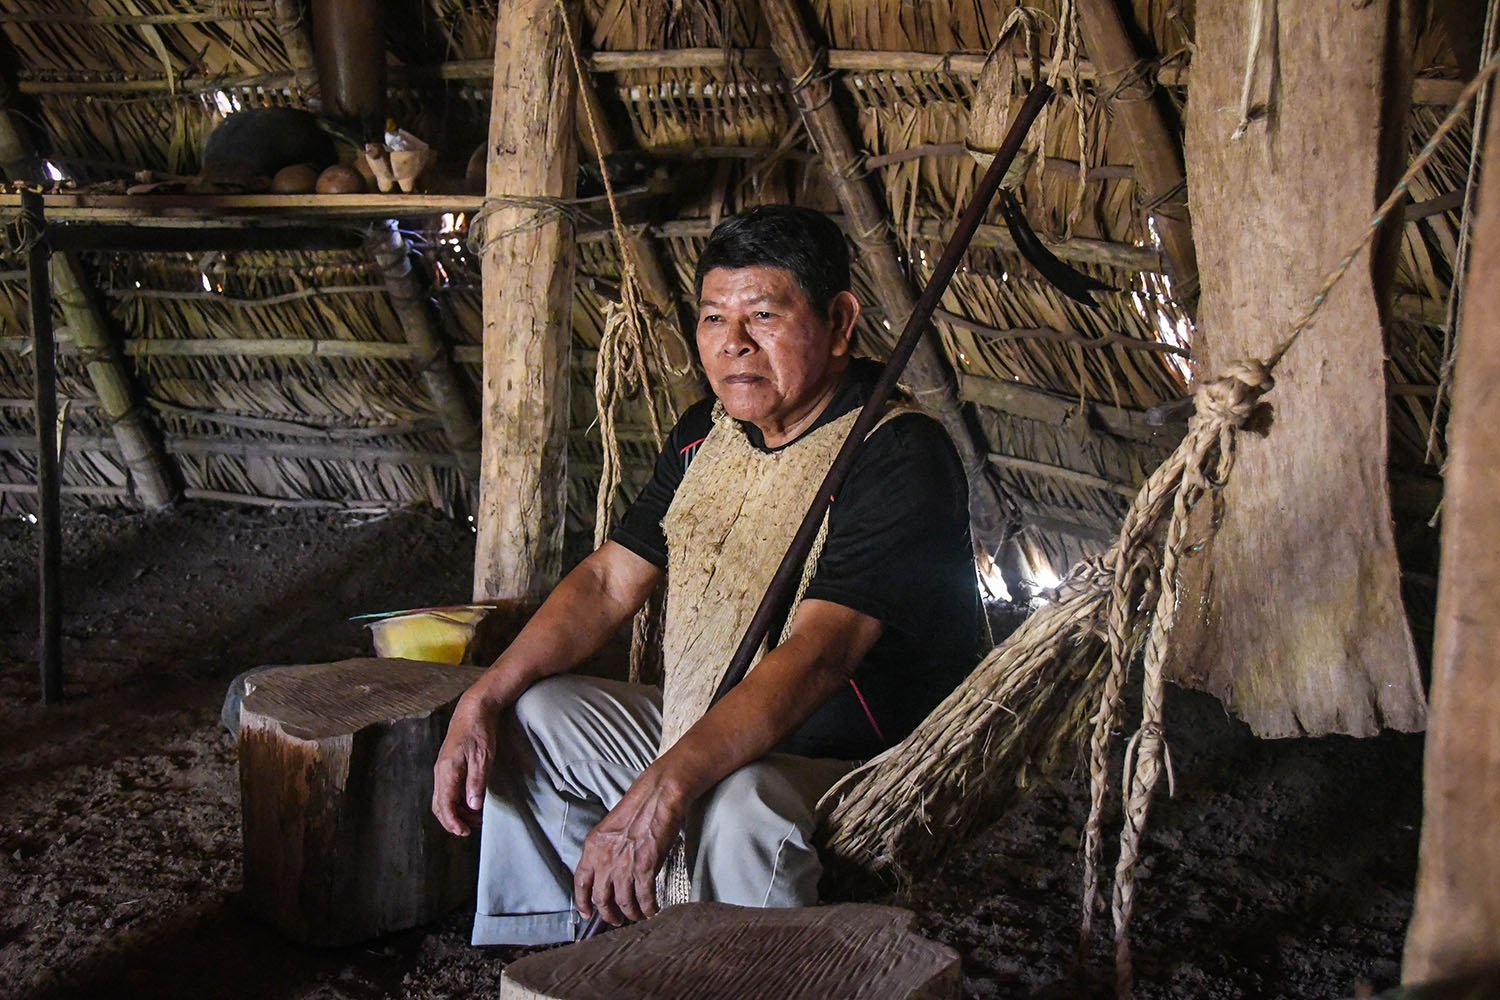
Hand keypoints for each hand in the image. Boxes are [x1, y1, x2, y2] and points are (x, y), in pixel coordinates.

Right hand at [431, 688, 501, 836]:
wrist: (474, 709)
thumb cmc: (479, 731)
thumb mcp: (483, 758)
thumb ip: (476, 783)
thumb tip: (473, 807)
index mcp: (447, 772)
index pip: (444, 806)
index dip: (453, 822)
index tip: (464, 833)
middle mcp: (440, 772)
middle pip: (439, 806)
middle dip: (452, 821)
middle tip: (470, 829)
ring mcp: (442, 769)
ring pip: (443, 799)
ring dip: (456, 811)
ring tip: (475, 817)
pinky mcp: (447, 766)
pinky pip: (447, 790)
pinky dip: (456, 801)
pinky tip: (471, 802)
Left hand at [573, 770, 686, 925]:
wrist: (657, 797)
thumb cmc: (638, 809)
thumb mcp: (610, 830)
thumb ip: (604, 851)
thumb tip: (607, 873)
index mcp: (592, 847)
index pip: (581, 882)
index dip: (582, 902)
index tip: (587, 914)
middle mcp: (605, 858)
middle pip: (601, 898)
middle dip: (609, 914)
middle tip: (616, 920)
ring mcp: (624, 864)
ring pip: (623, 902)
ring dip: (630, 914)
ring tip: (637, 916)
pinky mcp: (645, 867)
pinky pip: (644, 898)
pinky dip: (648, 909)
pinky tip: (652, 910)